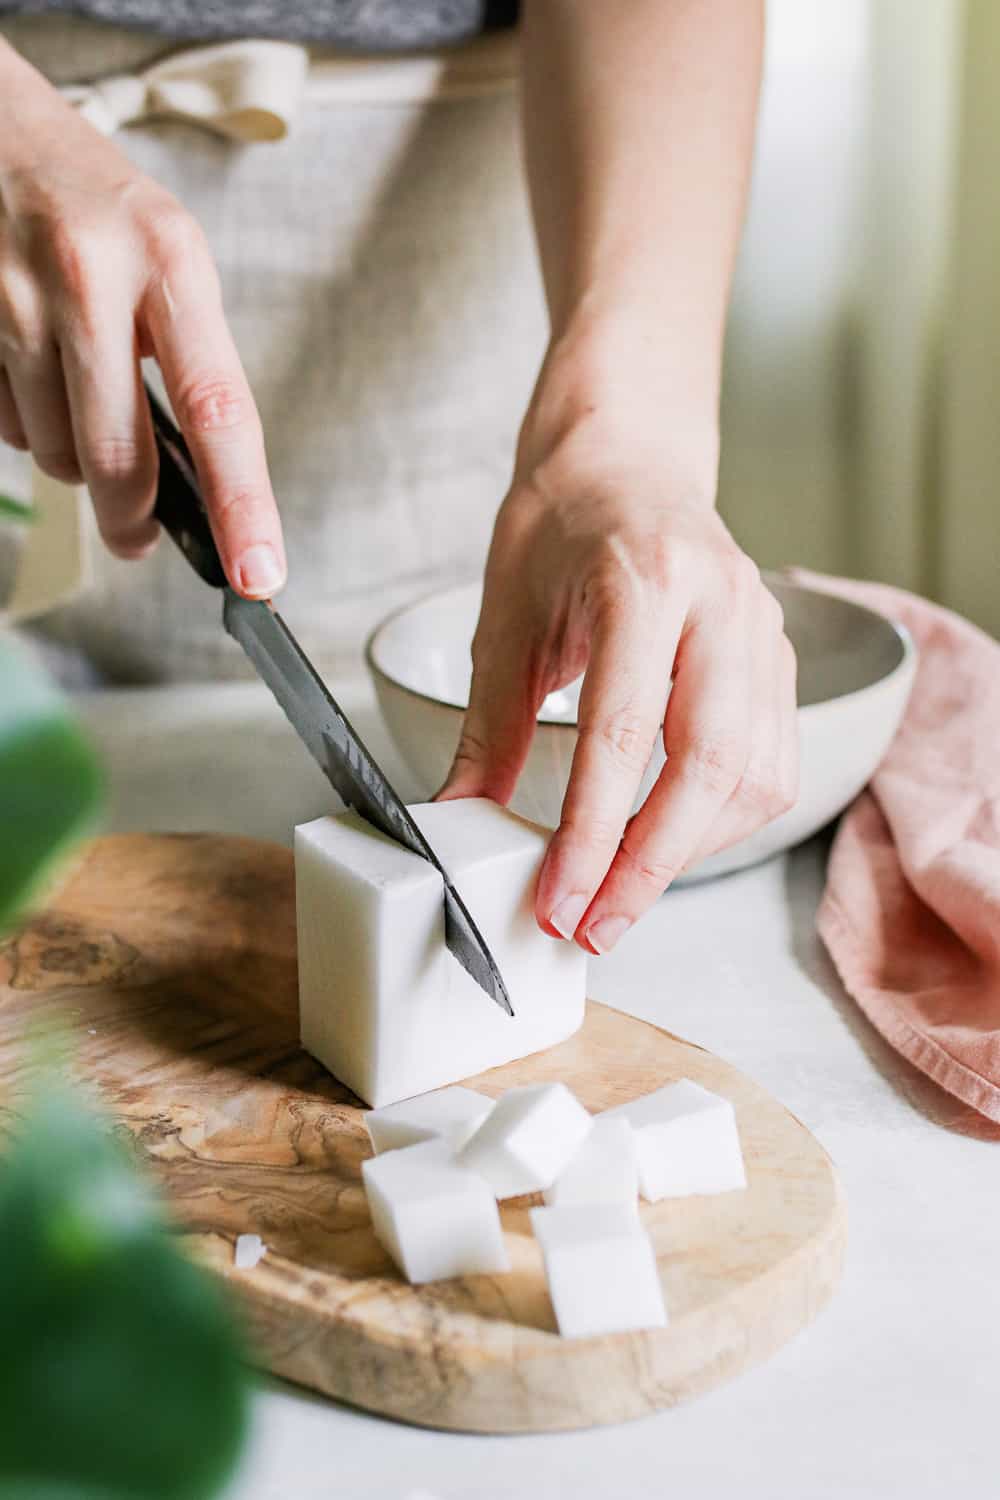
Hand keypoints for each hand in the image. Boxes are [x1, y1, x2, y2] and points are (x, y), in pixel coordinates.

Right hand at [0, 45, 284, 595]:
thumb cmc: (94, 201)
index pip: (219, 410)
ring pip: (54, 453)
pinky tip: (30, 367)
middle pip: (116, 459)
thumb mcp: (168, 254)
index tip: (259, 574)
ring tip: (77, 393)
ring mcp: (11, 297)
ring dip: (72, 457)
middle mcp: (88, 274)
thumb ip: (187, 357)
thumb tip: (203, 485)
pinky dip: (26, 421)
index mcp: (170, 259)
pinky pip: (5, 428)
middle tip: (140, 536)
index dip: (241, 505)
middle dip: (132, 517)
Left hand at [439, 358, 797, 952]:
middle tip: (594, 926)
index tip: (558, 900)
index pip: (624, 732)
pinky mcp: (780, 658)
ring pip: (754, 776)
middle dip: (650, 865)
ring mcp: (763, 631)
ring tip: (620, 893)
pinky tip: (668, 842)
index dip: (592, 832)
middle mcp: (722, 604)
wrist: (626, 461)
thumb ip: (488, 728)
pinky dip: (721, 822)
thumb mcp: (505, 619)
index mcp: (644, 580)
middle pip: (710, 767)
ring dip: (688, 853)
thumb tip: (460, 822)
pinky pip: (771, 763)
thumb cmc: (559, 526)